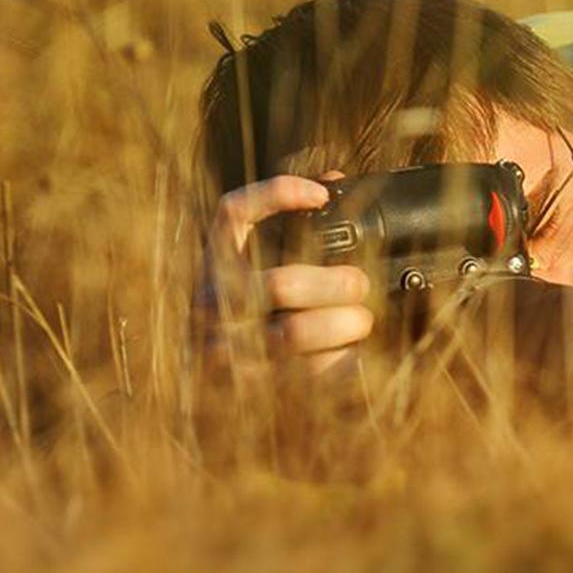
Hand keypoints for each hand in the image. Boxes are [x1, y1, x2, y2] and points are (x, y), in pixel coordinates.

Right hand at [198, 174, 374, 377]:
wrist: (214, 391)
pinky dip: (339, 363)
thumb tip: (336, 181)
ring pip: (295, 333)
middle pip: (282, 284)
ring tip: (362, 321)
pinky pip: (305, 372)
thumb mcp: (260, 264)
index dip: (276, 195)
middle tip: (361, 285)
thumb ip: (294, 226)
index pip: (232, 212)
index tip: (321, 196)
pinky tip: (352, 356)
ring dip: (343, 326)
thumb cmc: (256, 311)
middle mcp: (209, 298)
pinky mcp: (242, 384)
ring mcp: (220, 345)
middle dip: (336, 285)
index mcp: (215, 260)